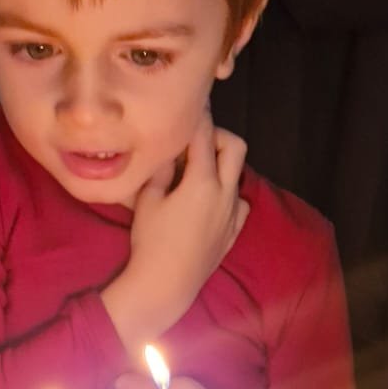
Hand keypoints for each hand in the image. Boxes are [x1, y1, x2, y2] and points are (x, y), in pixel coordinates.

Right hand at [101, 111, 249, 354]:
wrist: (166, 285)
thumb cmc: (151, 242)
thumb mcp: (148, 199)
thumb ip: (163, 169)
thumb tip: (170, 150)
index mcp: (202, 182)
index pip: (204, 135)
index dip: (198, 115)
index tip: (192, 103)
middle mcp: (224, 194)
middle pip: (236, 147)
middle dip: (219, 136)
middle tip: (196, 143)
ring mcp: (232, 215)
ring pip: (238, 175)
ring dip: (222, 166)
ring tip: (197, 174)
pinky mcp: (233, 233)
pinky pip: (239, 204)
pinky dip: (227, 195)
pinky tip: (208, 202)